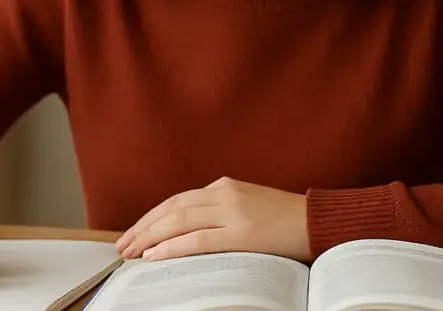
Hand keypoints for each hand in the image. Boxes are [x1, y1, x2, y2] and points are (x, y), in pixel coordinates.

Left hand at [115, 176, 309, 261]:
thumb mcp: (250, 205)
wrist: (321, 222)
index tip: (134, 233)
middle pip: (172, 209)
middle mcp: (226, 193)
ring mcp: (234, 212)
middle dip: (143, 228)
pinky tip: (154, 256)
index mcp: (226, 186)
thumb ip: (223, 209)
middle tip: (122, 245)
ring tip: (130, 253)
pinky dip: (171, 247)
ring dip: (149, 238)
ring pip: (179, 222)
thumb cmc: (288, 220)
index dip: (151, 217)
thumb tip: (190, 228)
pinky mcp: (243, 233)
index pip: (177, 200)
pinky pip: (198, 240)